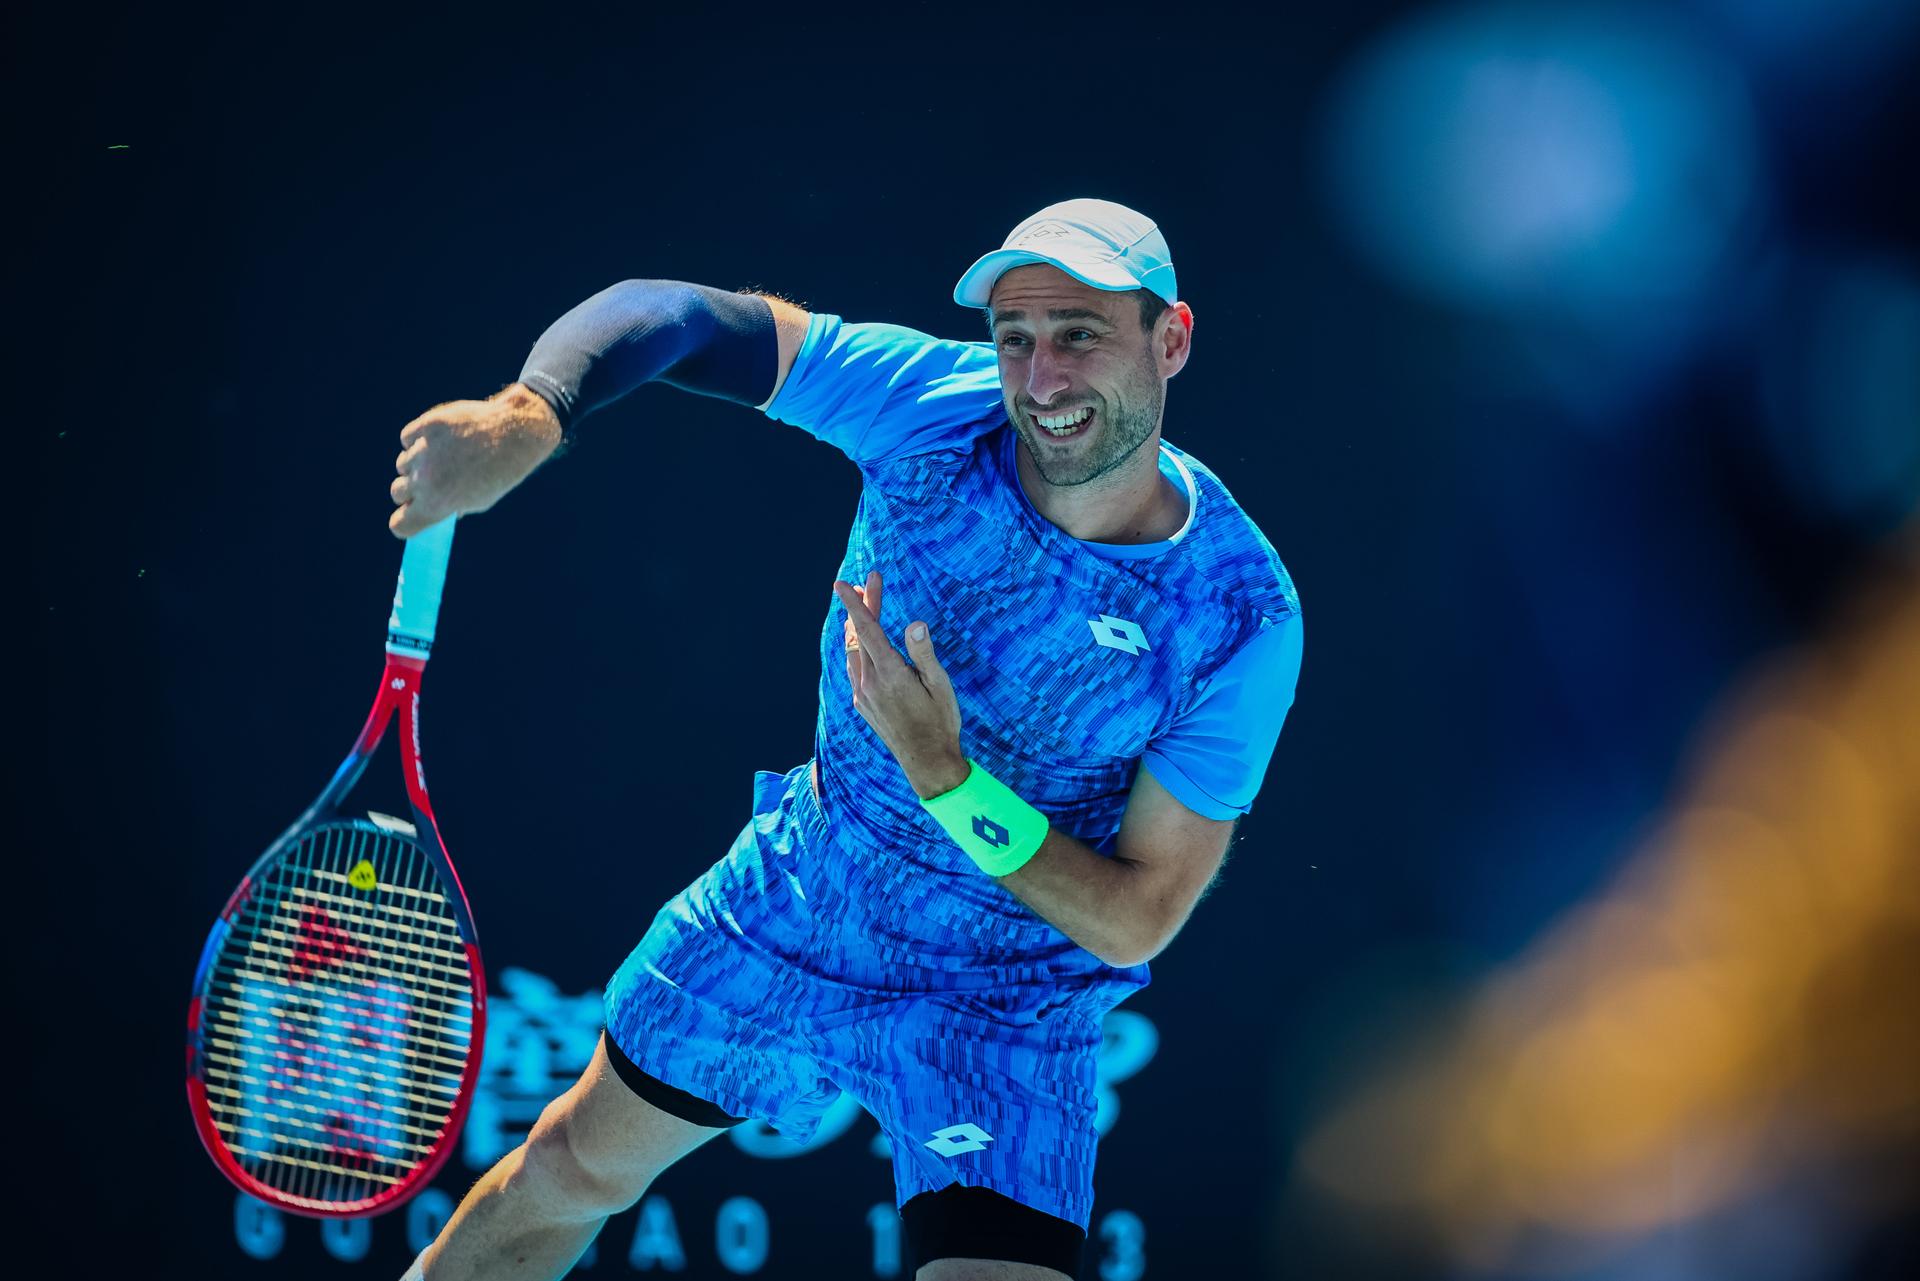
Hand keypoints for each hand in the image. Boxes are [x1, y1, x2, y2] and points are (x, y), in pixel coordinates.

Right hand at [388, 384, 563, 537]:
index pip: (399, 525)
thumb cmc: (499, 472)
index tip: (412, 514)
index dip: (405, 521)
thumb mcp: (479, 500)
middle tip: (433, 480)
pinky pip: (408, 438)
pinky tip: (442, 438)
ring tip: (446, 456)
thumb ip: (448, 507)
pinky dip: (418, 438)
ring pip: (402, 464)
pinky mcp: (427, 426)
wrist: (515, 434)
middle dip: (411, 489)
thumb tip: (426, 510)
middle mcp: (425, 481)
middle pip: (397, 492)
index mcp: (436, 506)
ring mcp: (423, 451)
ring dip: (417, 462)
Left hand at [833, 571, 968, 798]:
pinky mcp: (863, 705)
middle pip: (859, 635)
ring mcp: (863, 695)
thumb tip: (915, 624)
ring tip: (865, 608)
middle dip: (862, 607)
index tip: (843, 584)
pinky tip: (865, 646)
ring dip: (857, 628)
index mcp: (890, 674)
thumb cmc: (940, 722)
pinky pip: (854, 669)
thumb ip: (924, 654)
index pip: (867, 630)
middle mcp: (869, 683)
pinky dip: (857, 649)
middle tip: (867, 583)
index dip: (855, 604)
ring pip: (853, 652)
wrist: (927, 763)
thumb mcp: (940, 686)